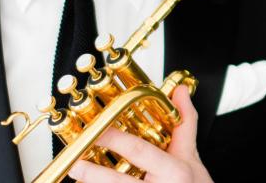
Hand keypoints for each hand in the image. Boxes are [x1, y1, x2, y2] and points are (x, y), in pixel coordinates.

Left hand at [67, 85, 213, 181]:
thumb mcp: (192, 156)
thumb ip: (184, 122)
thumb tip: (180, 91)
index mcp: (173, 171)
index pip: (139, 151)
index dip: (114, 139)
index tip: (94, 129)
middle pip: (119, 182)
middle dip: (93, 174)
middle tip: (74, 162)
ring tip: (76, 175)